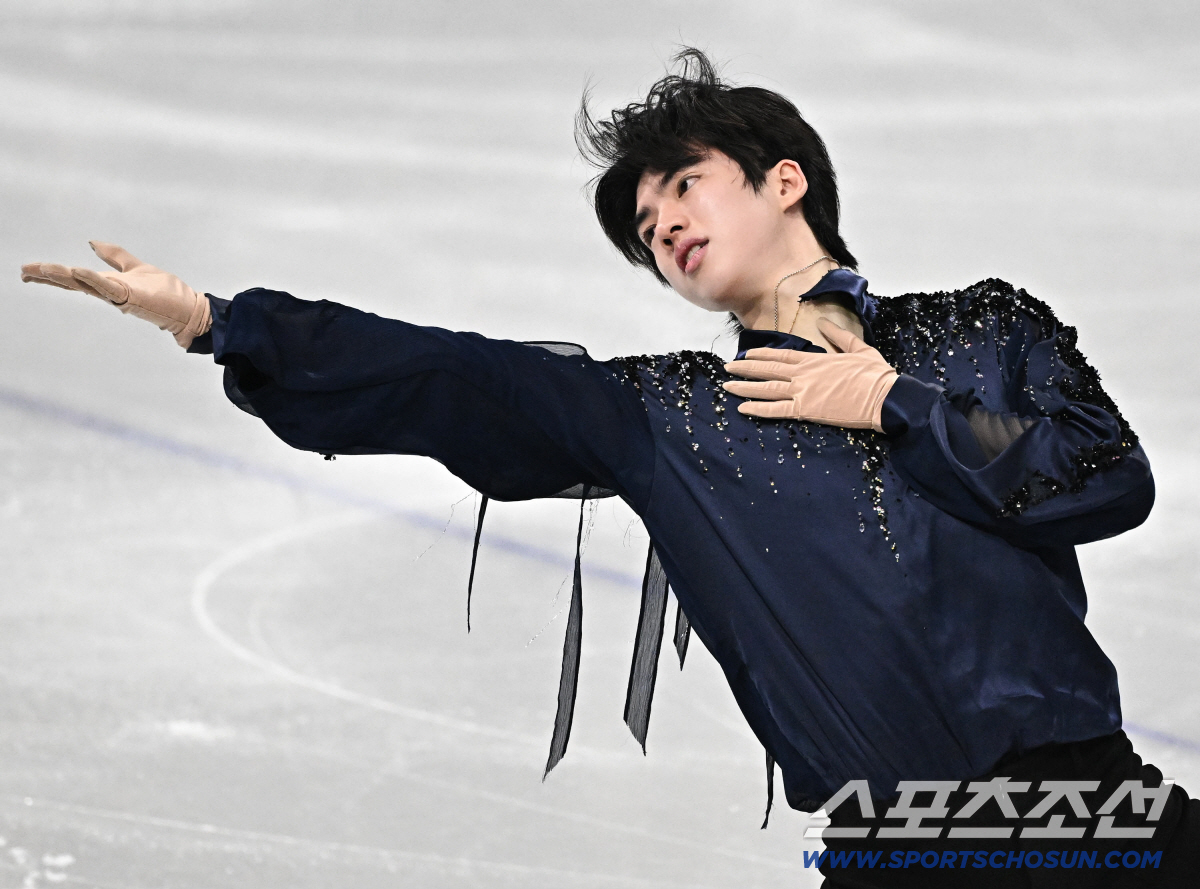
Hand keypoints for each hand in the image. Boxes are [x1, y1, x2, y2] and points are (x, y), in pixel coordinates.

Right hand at [21, 241, 210, 347]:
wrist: (189, 311)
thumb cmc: (167, 293)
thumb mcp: (137, 267)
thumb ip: (115, 256)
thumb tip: (92, 243)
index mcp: (109, 284)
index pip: (75, 278)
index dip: (52, 274)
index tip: (28, 270)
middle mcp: (110, 292)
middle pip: (74, 283)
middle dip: (48, 278)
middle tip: (22, 273)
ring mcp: (120, 297)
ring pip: (86, 285)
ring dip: (63, 277)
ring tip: (41, 269)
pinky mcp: (132, 298)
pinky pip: (109, 288)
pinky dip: (93, 279)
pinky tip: (77, 270)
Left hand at [722, 318, 898, 430]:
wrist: (884, 397)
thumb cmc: (875, 374)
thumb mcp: (858, 348)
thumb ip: (838, 336)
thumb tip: (825, 322)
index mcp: (815, 359)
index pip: (780, 355)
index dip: (760, 356)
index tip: (744, 355)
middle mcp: (804, 374)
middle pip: (767, 370)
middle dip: (744, 369)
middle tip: (726, 369)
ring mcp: (803, 392)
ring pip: (766, 388)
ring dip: (744, 387)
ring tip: (726, 387)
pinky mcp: (806, 410)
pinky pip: (776, 410)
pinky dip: (758, 409)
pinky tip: (743, 408)